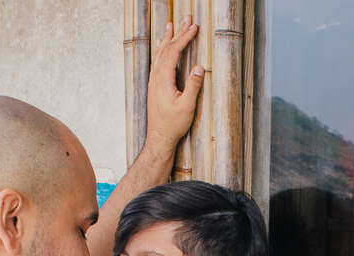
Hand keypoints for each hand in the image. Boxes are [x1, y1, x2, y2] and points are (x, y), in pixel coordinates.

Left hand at [146, 16, 204, 149]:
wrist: (159, 138)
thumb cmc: (172, 125)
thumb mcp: (186, 107)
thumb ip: (192, 86)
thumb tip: (198, 68)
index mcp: (163, 79)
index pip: (173, 52)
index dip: (184, 38)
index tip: (194, 27)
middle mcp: (156, 77)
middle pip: (166, 48)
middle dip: (177, 33)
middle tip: (186, 19)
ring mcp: (154, 81)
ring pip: (160, 53)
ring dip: (168, 38)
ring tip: (171, 25)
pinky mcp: (155, 86)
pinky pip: (157, 61)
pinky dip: (162, 49)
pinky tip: (162, 45)